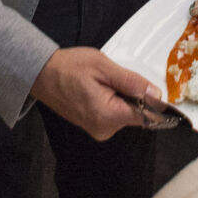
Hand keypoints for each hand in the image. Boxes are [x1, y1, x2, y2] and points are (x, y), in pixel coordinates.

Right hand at [29, 48, 156, 140]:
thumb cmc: (69, 67)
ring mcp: (98, 130)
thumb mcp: (103, 67)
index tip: (153, 87)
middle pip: (137, 114)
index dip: (154, 101)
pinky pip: (115, 114)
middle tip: (116, 77)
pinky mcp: (94, 126)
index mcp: (108, 116)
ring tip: (104, 81)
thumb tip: (156, 95)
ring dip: (123, 97)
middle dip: (134, 95)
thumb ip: (131, 82)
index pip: (146, 116)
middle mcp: (104, 129)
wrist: (42, 74)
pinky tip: (100, 88)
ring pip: (126, 113)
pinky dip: (114, 101)